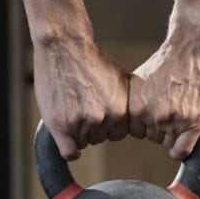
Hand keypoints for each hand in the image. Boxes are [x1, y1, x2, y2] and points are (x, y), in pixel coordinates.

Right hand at [33, 35, 128, 159]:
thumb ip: (127, 102)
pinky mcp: (60, 124)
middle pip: (99, 138)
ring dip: (76, 131)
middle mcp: (103, 118)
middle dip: (91, 126)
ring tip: (71, 107)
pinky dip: (69, 150)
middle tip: (81, 105)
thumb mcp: (120, 79)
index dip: (107, 124)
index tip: (98, 111)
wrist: (64, 46)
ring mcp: (80, 122)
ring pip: (82, 142)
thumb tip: (139, 119)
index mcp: (120, 110)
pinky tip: (67, 140)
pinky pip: (69, 152)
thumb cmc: (91, 60)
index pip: (117, 133)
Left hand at [129, 26, 199, 159]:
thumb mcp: (142, 80)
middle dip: (163, 127)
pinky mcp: (194, 121)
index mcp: (136, 106)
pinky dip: (182, 151)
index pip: (138, 131)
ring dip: (176, 134)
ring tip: (184, 110)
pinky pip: (183, 150)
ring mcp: (174, 120)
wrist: (194, 43)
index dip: (149, 124)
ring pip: (170, 143)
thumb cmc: (170, 58)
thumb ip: (139, 102)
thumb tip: (137, 122)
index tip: (158, 114)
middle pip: (154, 137)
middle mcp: (152, 115)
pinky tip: (183, 144)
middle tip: (175, 108)